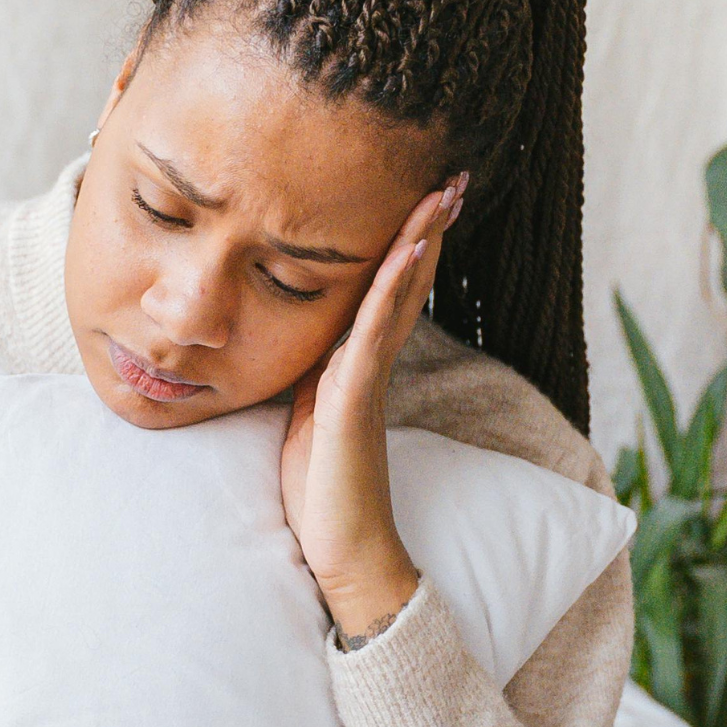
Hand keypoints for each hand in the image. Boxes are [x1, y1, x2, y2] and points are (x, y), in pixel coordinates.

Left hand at [280, 172, 464, 643]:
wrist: (346, 555)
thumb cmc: (319, 494)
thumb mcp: (299, 416)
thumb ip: (301, 377)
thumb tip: (275, 341)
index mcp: (353, 363)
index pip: (382, 287)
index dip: (401, 240)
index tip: (418, 191)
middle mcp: (369, 363)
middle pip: (403, 278)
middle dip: (425, 223)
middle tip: (450, 171)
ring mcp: (367, 377)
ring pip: (398, 293)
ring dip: (420, 237)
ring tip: (442, 188)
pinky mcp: (356, 396)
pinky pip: (376, 330)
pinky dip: (393, 285)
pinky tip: (407, 247)